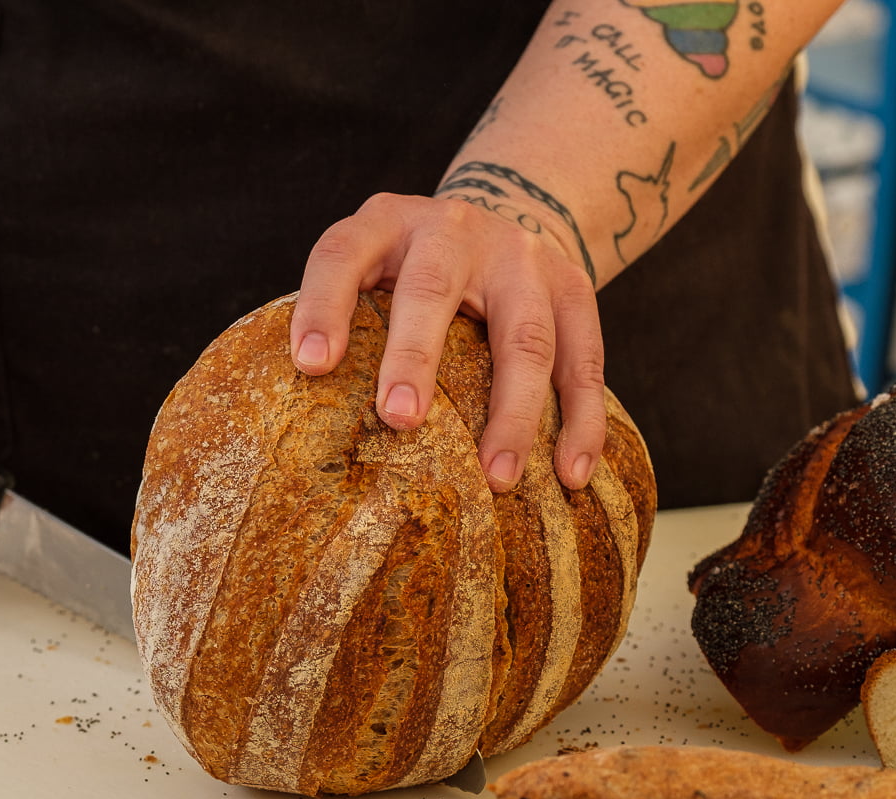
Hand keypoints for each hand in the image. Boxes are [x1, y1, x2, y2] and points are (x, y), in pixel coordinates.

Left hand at [290, 192, 606, 491]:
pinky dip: (581, 422)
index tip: (310, 364)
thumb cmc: (412, 273)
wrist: (502, 222)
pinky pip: (584, 361)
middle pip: (434, 290)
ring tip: (497, 479)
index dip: (323, 305)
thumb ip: (348, 321)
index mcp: (387, 222)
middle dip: (415, 356)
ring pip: (524, 336)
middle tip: (399, 420)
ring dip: (512, 412)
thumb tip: (313, 433)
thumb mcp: (372, 268)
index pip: (342, 254)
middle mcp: (454, 230)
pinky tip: (570, 474)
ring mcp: (522, 258)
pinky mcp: (573, 288)